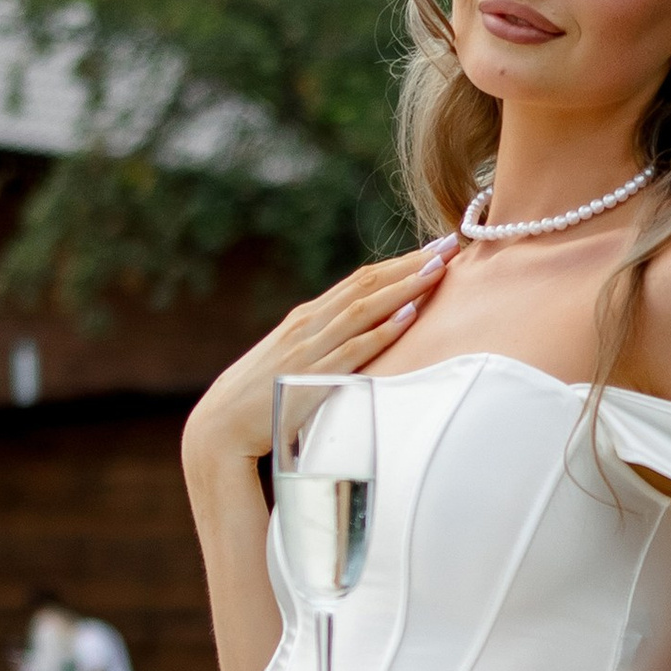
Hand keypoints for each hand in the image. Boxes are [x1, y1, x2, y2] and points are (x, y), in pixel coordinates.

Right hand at [180, 246, 447, 482]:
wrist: (220, 425)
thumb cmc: (262, 398)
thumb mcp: (297, 362)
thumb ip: (326, 349)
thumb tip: (364, 343)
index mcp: (308, 317)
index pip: (361, 281)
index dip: (400, 262)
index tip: (436, 248)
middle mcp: (310, 323)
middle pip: (367, 284)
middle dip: (410, 264)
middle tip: (450, 245)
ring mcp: (309, 348)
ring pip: (364, 309)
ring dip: (403, 288)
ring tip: (437, 270)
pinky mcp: (310, 377)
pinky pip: (352, 350)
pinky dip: (380, 332)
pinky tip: (406, 316)